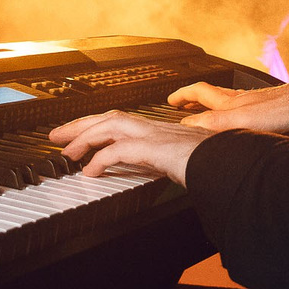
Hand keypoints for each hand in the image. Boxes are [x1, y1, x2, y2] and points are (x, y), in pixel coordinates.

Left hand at [50, 111, 207, 182]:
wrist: (232, 164)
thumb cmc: (213, 164)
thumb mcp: (181, 163)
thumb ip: (163, 163)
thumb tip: (150, 170)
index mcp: (160, 130)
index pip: (121, 120)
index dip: (98, 125)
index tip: (79, 135)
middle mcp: (155, 128)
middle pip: (110, 117)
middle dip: (81, 125)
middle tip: (57, 136)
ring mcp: (156, 135)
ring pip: (111, 125)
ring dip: (85, 137)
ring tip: (66, 152)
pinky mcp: (156, 148)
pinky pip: (120, 150)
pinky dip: (101, 159)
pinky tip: (90, 171)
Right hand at [168, 81, 288, 136]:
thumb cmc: (282, 109)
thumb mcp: (240, 118)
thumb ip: (213, 122)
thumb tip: (187, 126)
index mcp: (229, 101)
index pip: (199, 93)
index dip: (182, 97)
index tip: (170, 102)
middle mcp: (240, 103)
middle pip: (212, 96)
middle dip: (194, 99)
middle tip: (180, 103)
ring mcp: (254, 111)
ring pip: (228, 106)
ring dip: (213, 109)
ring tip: (203, 115)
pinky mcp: (268, 121)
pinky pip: (244, 120)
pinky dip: (234, 123)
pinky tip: (238, 132)